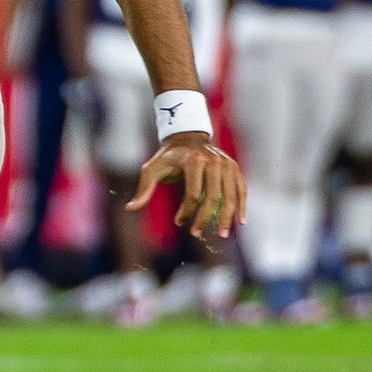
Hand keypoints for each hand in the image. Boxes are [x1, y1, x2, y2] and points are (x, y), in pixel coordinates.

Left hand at [128, 129, 245, 238]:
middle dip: (205, 218)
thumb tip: (130, 209)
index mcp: (193, 161)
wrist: (187, 137)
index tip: (178, 222)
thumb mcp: (152, 169)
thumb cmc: (168, 156)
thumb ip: (144, 189)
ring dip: (227, 217)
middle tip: (197, 234)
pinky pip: (241, 189)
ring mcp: (226, 164)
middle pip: (213, 197)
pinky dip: (241, 205)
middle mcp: (213, 161)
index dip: (186, 212)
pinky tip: (240, 221)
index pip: (193, 194)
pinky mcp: (234, 167)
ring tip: (222, 235)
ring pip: (230, 196)